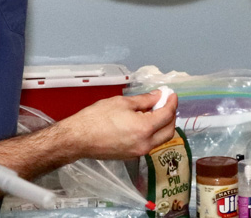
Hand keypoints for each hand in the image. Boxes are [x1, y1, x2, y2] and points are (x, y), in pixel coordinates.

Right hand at [60, 90, 177, 157]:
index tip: (171, 95)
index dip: (172, 102)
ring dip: (163, 126)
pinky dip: (153, 133)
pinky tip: (144, 123)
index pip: (167, 115)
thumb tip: (158, 96)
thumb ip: (144, 100)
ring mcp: (138, 152)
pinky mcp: (131, 156)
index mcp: (145, 128)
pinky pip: (149, 145)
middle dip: (171, 116)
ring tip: (155, 112)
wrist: (79, 138)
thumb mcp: (122, 102)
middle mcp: (145, 144)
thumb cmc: (97, 118)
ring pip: (160, 140)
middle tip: (166, 103)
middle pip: (169, 131)